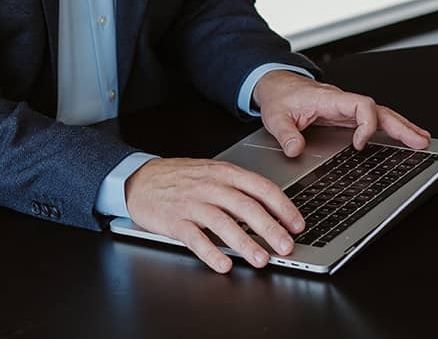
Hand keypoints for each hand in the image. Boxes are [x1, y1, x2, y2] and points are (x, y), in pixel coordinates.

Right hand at [124, 157, 304, 273]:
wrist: (140, 178)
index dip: (282, 206)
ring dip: (245, 243)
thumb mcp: (212, 173)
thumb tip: (270, 211)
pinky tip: (224, 264)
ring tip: (261, 259)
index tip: (297, 224)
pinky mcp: (174, 221)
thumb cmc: (180, 178)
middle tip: (286, 247)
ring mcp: (192, 203)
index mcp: (224, 172)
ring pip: (223, 223)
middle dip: (270, 228)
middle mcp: (210, 186)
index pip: (260, 187)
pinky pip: (195, 238)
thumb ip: (238, 188)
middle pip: (246, 207)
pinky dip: (211, 252)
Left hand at [252, 71, 430, 157]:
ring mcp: (347, 109)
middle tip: (420, 141)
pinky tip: (403, 137)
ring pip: (381, 114)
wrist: (276, 85)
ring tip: (421, 141)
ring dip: (401, 127)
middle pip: (380, 111)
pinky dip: (390, 128)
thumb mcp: (275, 117)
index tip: (359, 144)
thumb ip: (286, 134)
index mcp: (330, 99)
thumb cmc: (279, 96)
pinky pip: (373, 120)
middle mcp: (343, 102)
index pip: (361, 105)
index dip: (366, 124)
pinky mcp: (346, 116)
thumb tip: (295, 150)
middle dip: (401, 126)